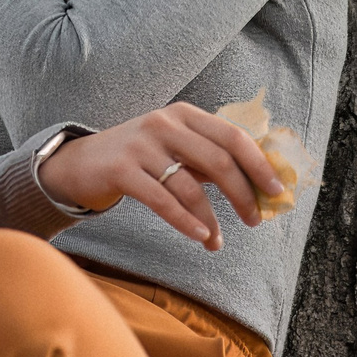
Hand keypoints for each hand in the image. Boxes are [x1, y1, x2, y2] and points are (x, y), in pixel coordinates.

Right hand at [35, 104, 286, 251]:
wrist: (80, 163)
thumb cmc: (139, 159)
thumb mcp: (175, 148)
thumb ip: (209, 158)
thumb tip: (257, 184)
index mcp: (184, 114)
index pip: (233, 136)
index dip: (259, 164)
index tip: (276, 190)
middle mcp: (164, 123)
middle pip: (218, 160)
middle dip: (242, 195)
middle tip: (255, 220)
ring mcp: (141, 145)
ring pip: (190, 186)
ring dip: (211, 219)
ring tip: (217, 241)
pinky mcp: (122, 170)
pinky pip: (162, 200)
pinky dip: (185, 221)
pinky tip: (199, 235)